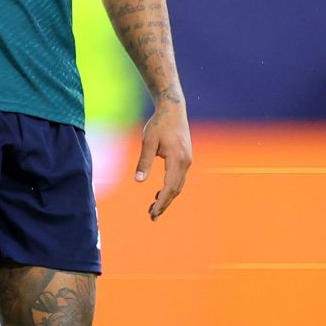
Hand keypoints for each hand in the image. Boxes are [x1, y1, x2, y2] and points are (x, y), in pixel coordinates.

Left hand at [134, 98, 191, 220]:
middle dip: (165, 204)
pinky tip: (160, 193)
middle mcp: (186, 162)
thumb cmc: (159, 124)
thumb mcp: (148, 142)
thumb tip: (138, 181)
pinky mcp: (185, 158)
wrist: (173, 109)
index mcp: (177, 160)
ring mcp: (187, 160)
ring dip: (168, 197)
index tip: (152, 213)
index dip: (162, 202)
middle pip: (176, 190)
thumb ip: (144, 161)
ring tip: (154, 208)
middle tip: (152, 217)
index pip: (170, 187)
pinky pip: (179, 178)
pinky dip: (171, 188)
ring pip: (179, 185)